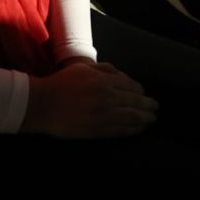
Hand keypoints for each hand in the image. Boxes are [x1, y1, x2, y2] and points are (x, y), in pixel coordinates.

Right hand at [22, 61, 157, 137]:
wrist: (43, 104)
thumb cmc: (62, 83)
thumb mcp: (84, 68)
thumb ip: (105, 69)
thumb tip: (124, 76)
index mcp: (103, 81)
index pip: (130, 86)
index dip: (140, 91)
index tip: (145, 94)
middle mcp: (106, 98)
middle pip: (135, 102)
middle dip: (148, 105)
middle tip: (156, 108)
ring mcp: (102, 116)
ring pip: (131, 117)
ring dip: (144, 118)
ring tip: (151, 119)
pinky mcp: (96, 130)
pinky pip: (120, 130)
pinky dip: (132, 130)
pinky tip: (139, 129)